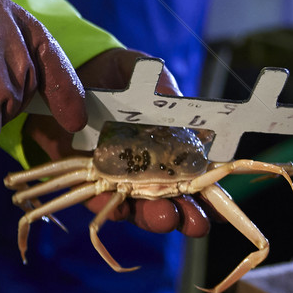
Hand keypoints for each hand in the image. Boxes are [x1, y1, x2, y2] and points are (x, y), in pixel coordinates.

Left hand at [23, 48, 209, 237]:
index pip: (194, 176)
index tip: (220, 208)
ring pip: (139, 207)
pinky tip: (119, 209)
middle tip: (197, 221)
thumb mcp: (137, 70)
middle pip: (170, 199)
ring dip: (153, 215)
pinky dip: (110, 207)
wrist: (72, 75)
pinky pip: (99, 200)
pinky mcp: (88, 180)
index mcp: (169, 145)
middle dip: (186, 213)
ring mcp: (118, 177)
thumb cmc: (114, 75)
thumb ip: (157, 82)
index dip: (209, 195)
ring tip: (166, 216)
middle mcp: (147, 168)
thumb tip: (174, 96)